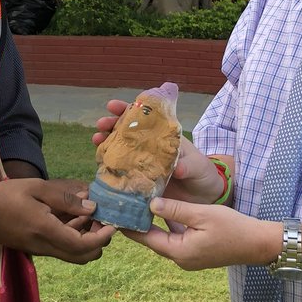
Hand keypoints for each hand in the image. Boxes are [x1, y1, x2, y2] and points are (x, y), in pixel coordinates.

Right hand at [0, 178, 114, 263]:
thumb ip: (64, 198)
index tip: (111, 224)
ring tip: (86, 212)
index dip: (102, 238)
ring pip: (73, 254)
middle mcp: (45, 246)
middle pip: (83, 257)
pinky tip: (70, 216)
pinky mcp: (37, 249)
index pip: (82, 245)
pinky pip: (62, 249)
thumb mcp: (36, 188)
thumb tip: (92, 207)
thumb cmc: (4, 197)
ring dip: (86, 239)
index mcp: (46, 230)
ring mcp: (41, 250)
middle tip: (100, 220)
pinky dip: (73, 236)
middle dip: (98, 242)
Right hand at [93, 100, 226, 205]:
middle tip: (101, 125)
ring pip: (120, 150)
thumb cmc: (203, 172)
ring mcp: (143, 164)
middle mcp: (149, 147)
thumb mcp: (198, 165)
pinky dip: (110, 168)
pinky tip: (100, 165)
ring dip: (106, 144)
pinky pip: (122, 173)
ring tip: (97, 141)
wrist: (204, 195)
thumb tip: (178, 168)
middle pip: (126, 131)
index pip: (143, 117)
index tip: (113, 106)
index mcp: (163, 136)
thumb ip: (188, 165)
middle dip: (111, 125)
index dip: (127, 109)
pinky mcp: (140, 182)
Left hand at [123, 196, 278, 271]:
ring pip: (163, 239)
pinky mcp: (196, 253)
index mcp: (179, 252)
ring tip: (136, 206)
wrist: (258, 243)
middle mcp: (180, 259)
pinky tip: (160, 212)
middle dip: (137, 224)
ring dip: (151, 224)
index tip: (113, 213)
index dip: (128, 226)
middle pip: (152, 240)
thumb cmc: (233, 228)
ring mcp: (188, 257)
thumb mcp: (203, 214)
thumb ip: (175, 210)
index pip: (146, 238)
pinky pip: (174, 239)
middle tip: (122, 205)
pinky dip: (165, 226)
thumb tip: (150, 205)